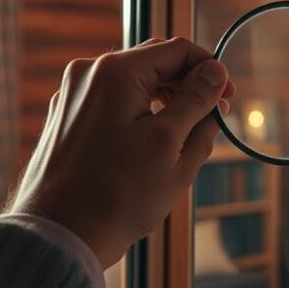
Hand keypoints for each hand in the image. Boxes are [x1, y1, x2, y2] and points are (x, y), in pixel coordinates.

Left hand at [10, 38, 234, 266]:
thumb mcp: (171, 146)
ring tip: (187, 137)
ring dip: (166, 102)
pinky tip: (153, 147)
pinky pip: (112, 104)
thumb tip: (216, 73)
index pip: (178, 50)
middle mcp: (88, 74)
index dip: (211, 71)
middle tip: (215, 117)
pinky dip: (139, 115)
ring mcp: (72, 96)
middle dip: (189, 86)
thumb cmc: (118, 196)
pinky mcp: (65, 119)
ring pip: (134, 85)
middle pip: (154, 63)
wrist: (57, 237)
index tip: (230, 98)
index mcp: (115, 72)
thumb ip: (197, 102)